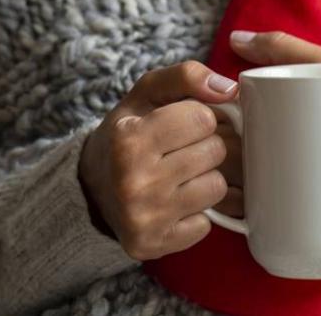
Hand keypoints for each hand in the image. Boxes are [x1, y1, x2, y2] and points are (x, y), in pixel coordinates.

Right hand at [78, 61, 238, 259]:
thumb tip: (230, 88)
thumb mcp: (145, 95)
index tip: (180, 125)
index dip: (198, 117)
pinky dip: (197, 213)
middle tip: (180, 150)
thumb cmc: (127, 134)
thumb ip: (186, 77)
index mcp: (129, 138)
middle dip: (205, 146)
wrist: (91, 190)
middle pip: (215, 152)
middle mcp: (134, 180)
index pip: (203, 117)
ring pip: (216, 187)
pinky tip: (175, 203)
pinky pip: (206, 223)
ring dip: (205, 178)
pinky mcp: (154, 244)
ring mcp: (144, 217)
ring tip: (179, 176)